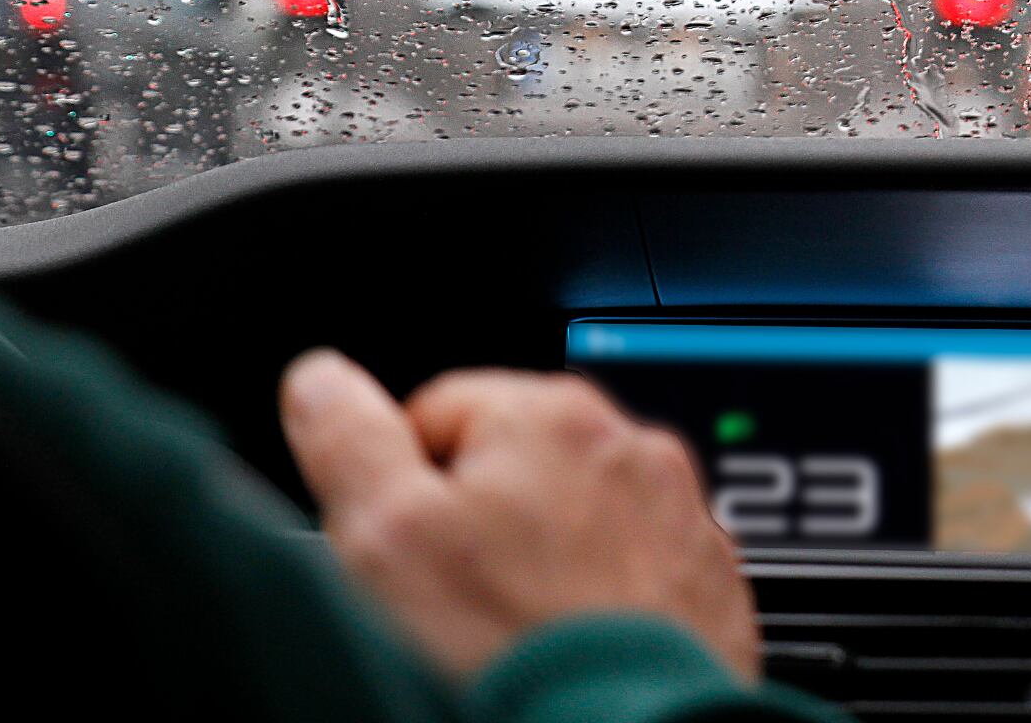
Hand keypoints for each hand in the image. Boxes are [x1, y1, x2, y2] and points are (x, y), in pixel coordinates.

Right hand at [280, 350, 759, 679]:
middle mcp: (633, 447)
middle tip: (458, 608)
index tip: (405, 553)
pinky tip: (574, 651)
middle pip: (514, 470)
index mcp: (551, 413)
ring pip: (580, 524)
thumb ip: (348, 439)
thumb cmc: (509, 648)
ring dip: (546, 566)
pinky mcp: (710, 582)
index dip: (402, 493)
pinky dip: (604, 606)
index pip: (438, 415)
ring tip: (518, 635)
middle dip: (480, 528)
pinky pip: (636, 576)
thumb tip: (321, 379)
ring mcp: (682, 516)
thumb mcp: (386, 536)